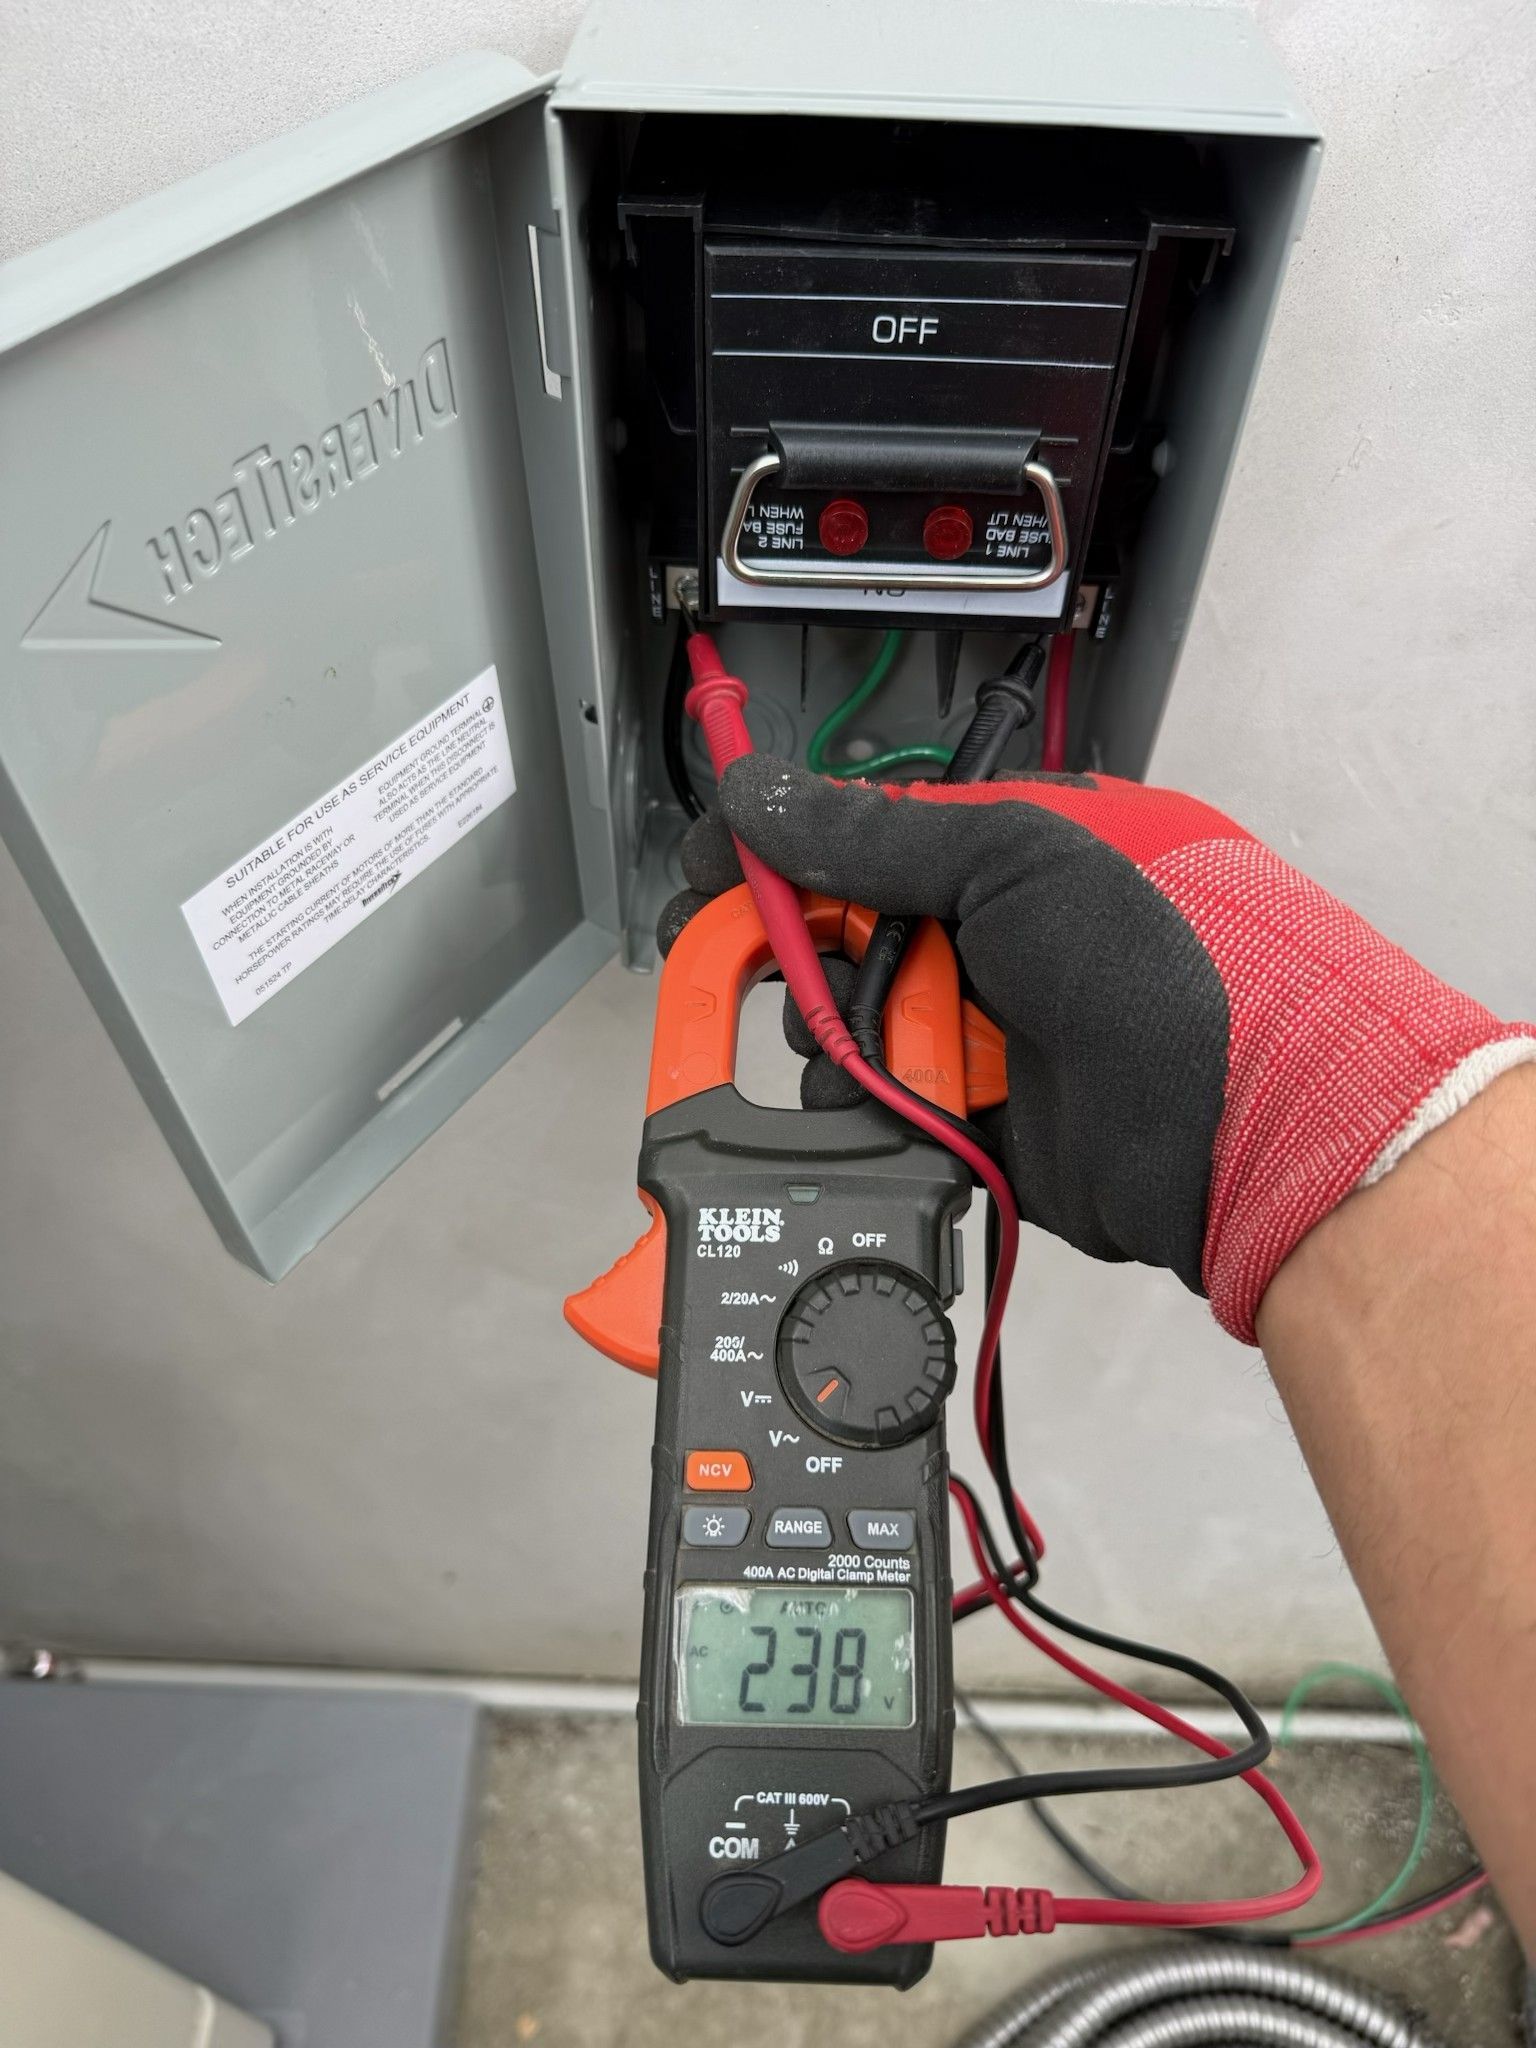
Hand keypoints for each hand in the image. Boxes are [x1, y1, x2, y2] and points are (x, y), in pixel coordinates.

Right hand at [664, 757, 1532, 1341]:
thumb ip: (876, 835)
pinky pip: (878, 1112)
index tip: (702, 871)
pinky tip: (879, 1099)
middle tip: (762, 967)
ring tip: (869, 1042)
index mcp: (1004, 851)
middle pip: (836, 935)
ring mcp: (977, 1033)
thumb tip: (755, 792)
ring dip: (834, 1034)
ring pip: (845, 1028)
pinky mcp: (970, 1121)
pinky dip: (863, 1109)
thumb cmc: (1160, 959)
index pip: (856, 834)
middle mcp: (985, 939)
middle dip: (795, 953)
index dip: (773, 850)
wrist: (1241, 1123)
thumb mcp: (1016, 859)